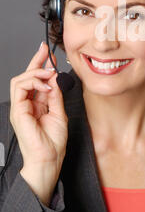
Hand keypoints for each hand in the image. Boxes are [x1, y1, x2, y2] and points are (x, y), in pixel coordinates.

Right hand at [10, 42, 67, 204]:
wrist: (49, 159)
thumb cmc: (53, 143)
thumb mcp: (59, 112)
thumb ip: (56, 95)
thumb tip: (56, 77)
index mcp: (37, 104)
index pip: (36, 80)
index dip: (41, 65)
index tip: (49, 53)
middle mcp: (26, 104)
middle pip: (26, 76)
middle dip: (36, 61)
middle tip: (46, 52)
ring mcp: (20, 107)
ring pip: (20, 79)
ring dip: (36, 72)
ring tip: (49, 73)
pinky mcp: (17, 110)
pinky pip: (20, 87)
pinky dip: (33, 82)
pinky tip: (45, 84)